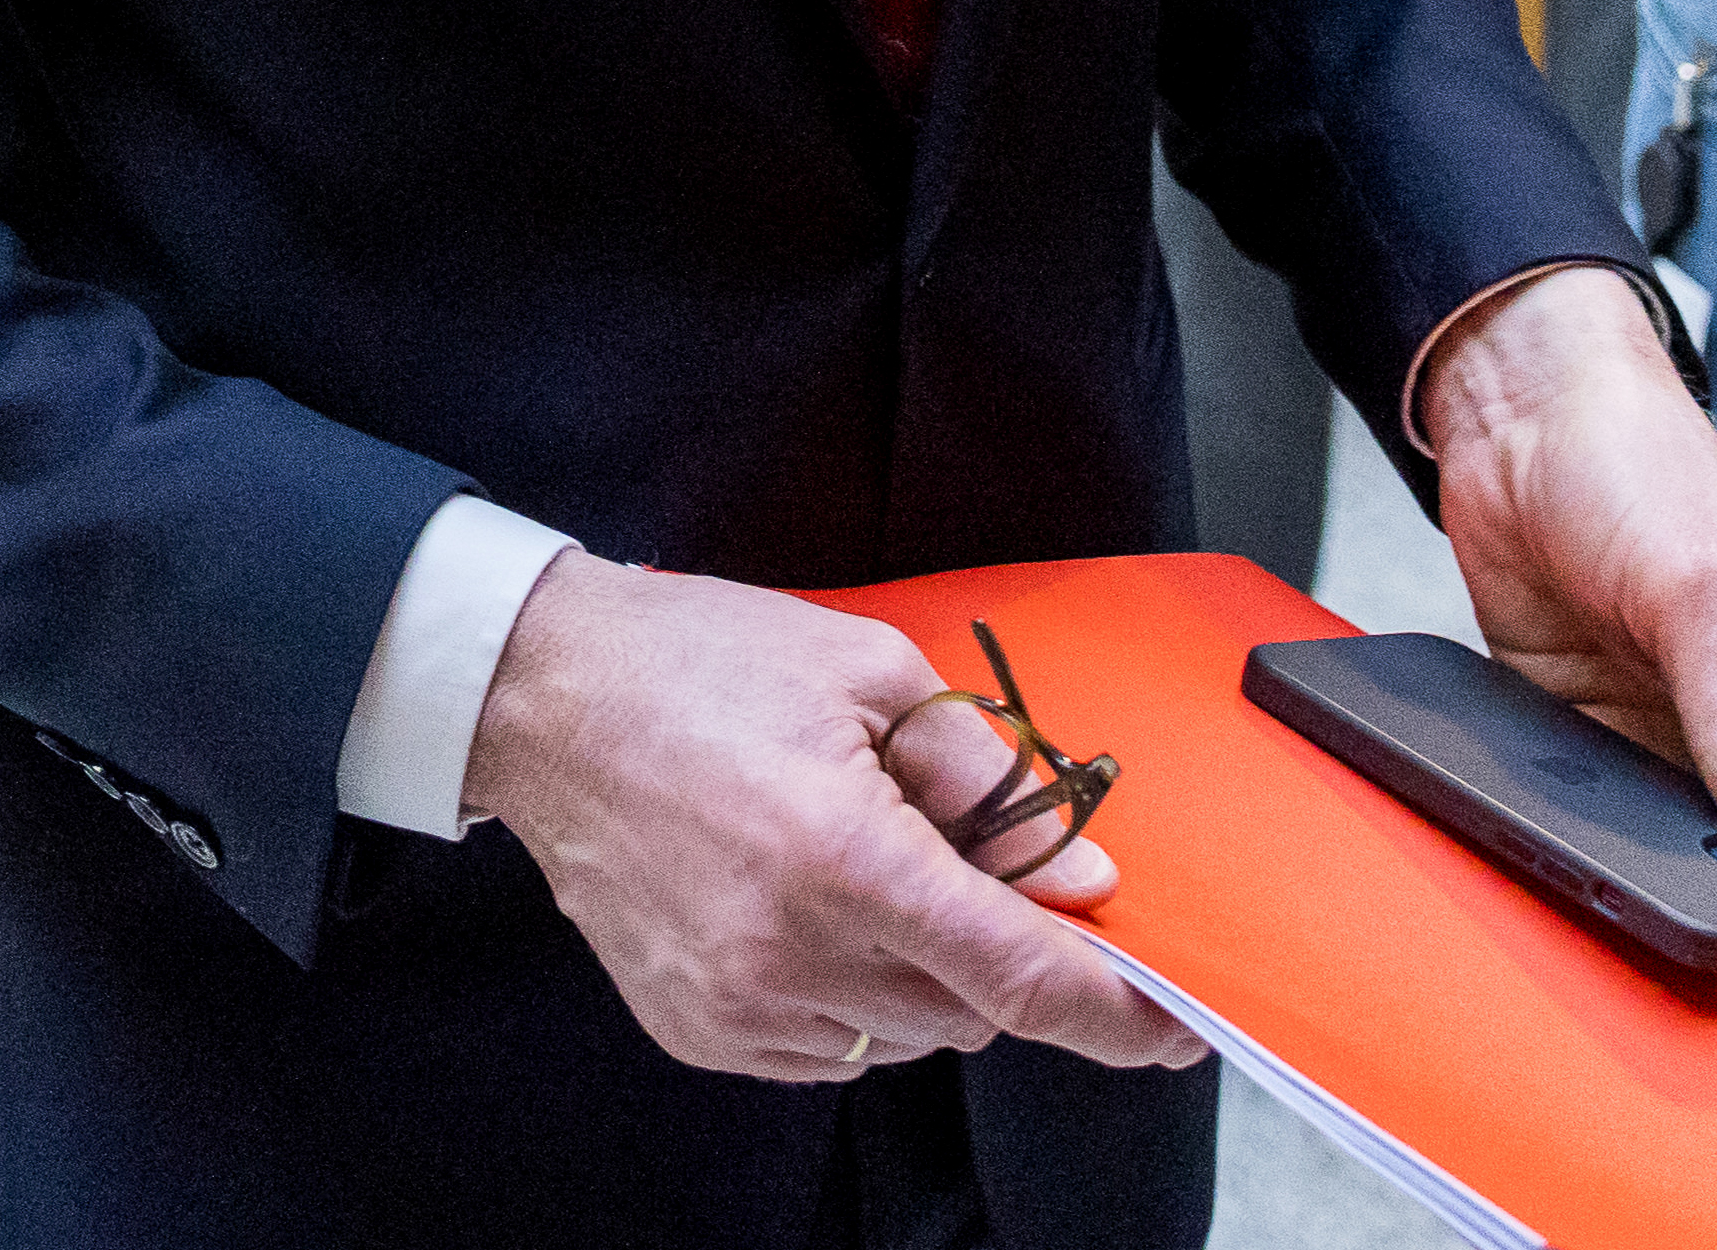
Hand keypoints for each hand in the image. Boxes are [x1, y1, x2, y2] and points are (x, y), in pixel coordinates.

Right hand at [462, 554, 1201, 1082]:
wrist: (540, 700)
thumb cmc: (697, 666)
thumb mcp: (871, 673)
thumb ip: (990, 782)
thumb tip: (1079, 877)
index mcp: (845, 857)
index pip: (1022, 978)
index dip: (1118, 1015)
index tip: (1176, 1029)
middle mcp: (791, 952)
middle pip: (974, 1013)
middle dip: (1002, 950)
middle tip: (967, 859)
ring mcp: (738, 1005)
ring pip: (906, 1038)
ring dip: (926, 974)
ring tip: (865, 863)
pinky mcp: (699, 1030)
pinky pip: (830, 1050)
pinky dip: (855, 996)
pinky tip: (814, 910)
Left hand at [1424, 267, 1716, 892]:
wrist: (1519, 417)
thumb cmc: (1643, 473)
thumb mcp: (1709, 596)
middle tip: (1700, 954)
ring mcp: (1656, 738)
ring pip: (1671, 855)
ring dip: (1649, 878)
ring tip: (1621, 907)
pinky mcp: (1574, 736)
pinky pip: (1583, 816)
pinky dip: (1571, 838)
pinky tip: (1554, 855)